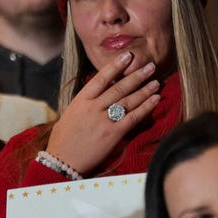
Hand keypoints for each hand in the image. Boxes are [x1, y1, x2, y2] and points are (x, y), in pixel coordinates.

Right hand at [46, 50, 162, 175]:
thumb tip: (98, 91)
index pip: (101, 78)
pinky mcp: (113, 134)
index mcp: (81, 100)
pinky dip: (146, 107)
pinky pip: (133, 118)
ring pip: (127, 100)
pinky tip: (155, 99)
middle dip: (136, 76)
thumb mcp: (71, 114)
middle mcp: (93, 107)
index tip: (128, 55)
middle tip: (150, 66)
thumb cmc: (64, 140)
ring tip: (156, 81)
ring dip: (144, 90)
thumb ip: (86, 102)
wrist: (61, 162)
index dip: (115, 66)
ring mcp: (103, 120)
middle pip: (118, 87)